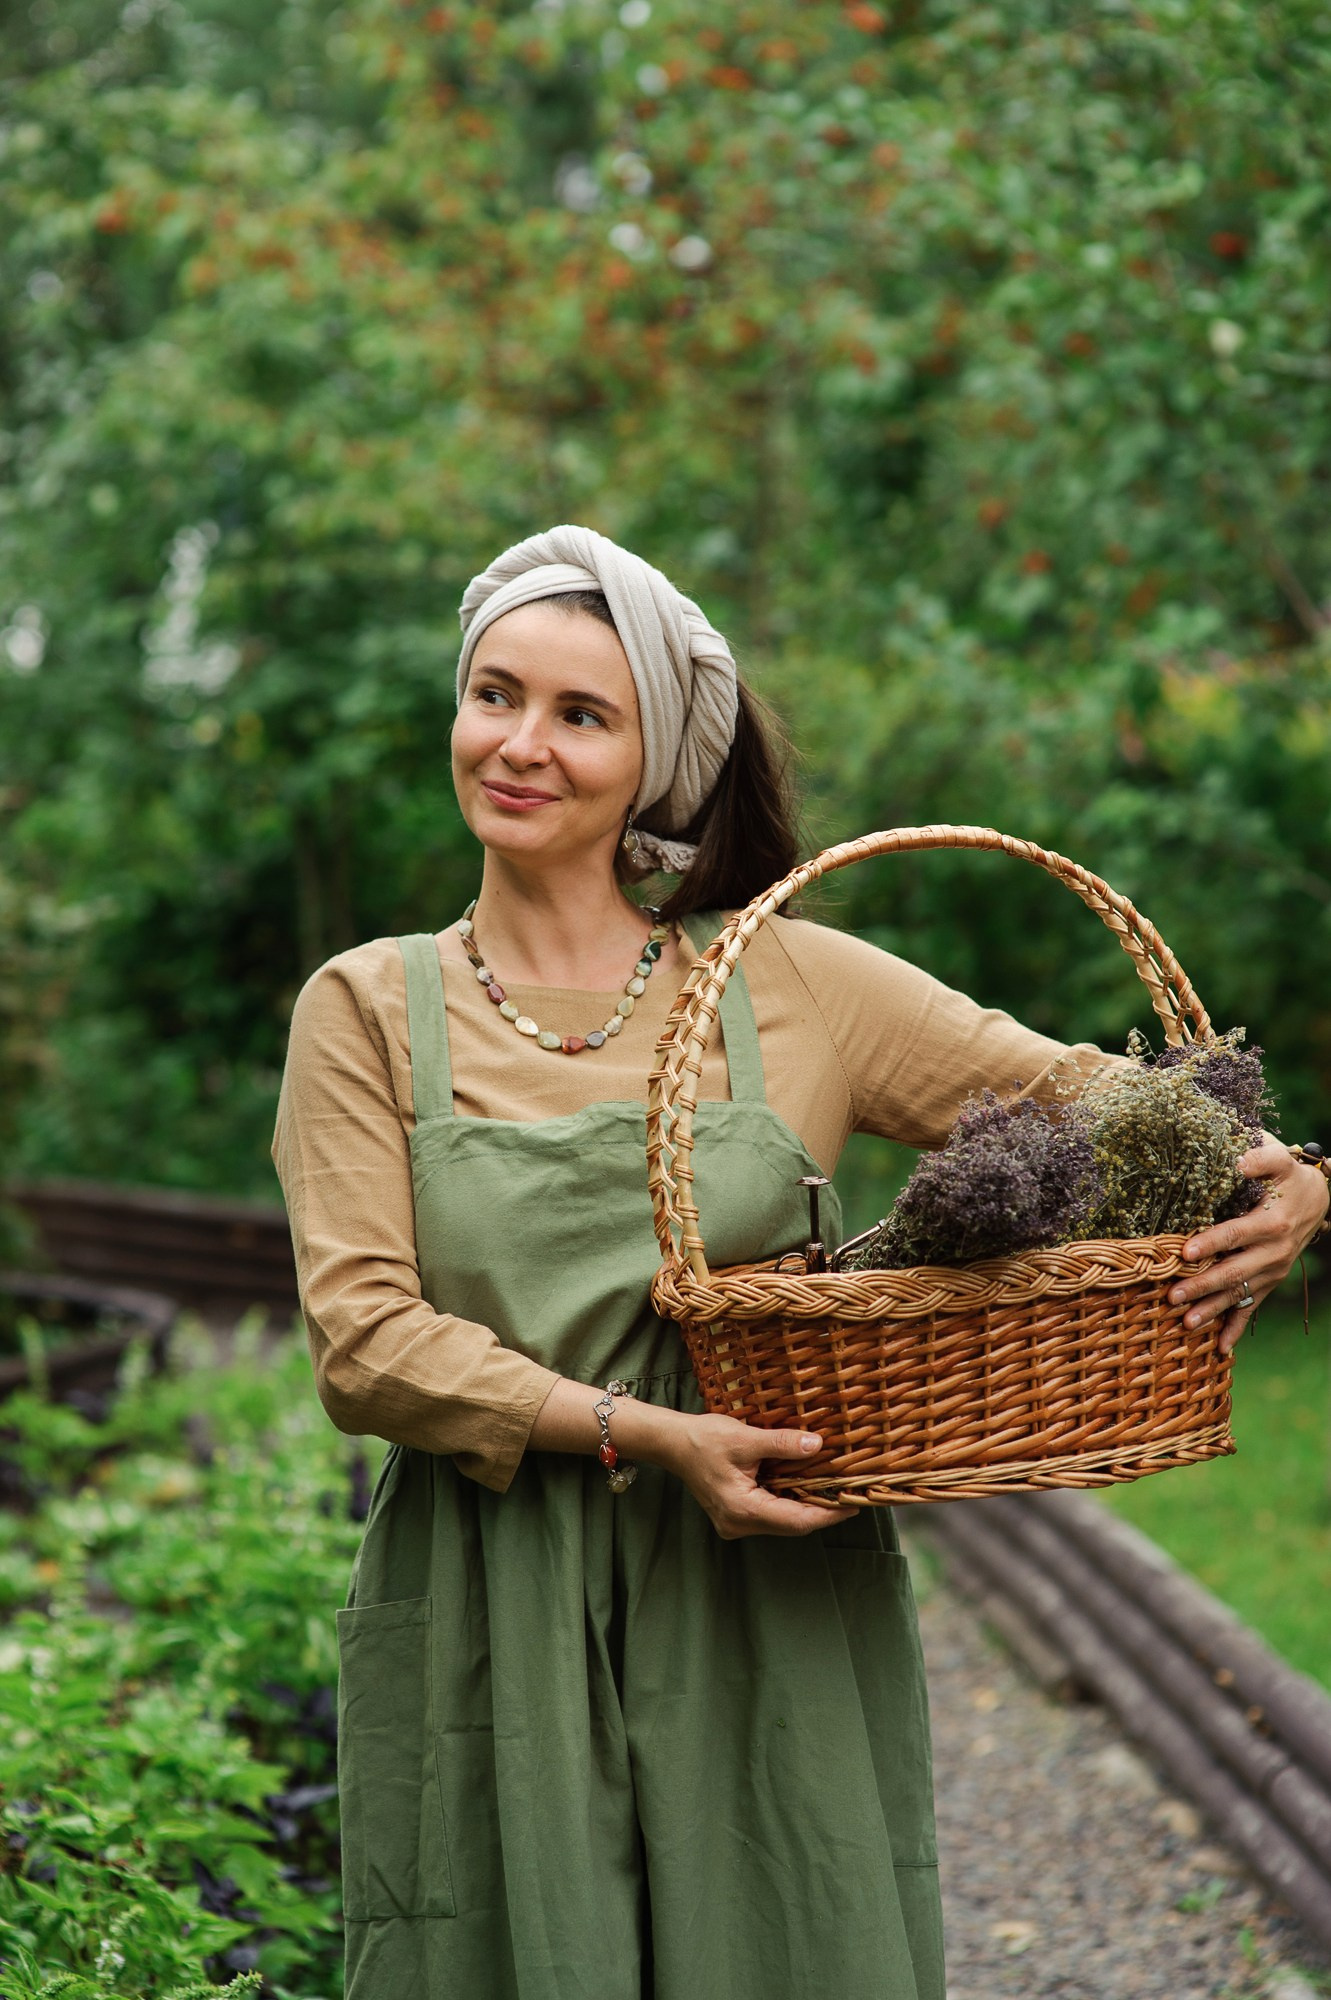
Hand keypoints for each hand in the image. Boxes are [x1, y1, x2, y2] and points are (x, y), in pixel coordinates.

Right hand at [661, 1413, 858, 1538]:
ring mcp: (736, 1523)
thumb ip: (782, 1444)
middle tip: (849, 1493)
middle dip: (821, 1509)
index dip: (828, 1514)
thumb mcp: (746, 1437)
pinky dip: (789, 1499)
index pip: (796, 1520)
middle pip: (792, 1523)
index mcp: (742, 1510)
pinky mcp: (736, 1515)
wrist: (673, 1443)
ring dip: (806, 1504)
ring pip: (782, 1519)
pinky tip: (804, 1484)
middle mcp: (739, 1524)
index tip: (853, 1505)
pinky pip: (771, 1513)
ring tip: (833, 1488)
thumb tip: (817, 1446)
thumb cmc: (704, 1439)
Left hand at [1169, 1141, 1329, 1354]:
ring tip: (1187, 1323)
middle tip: (1172, 1296)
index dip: (1211, 1243)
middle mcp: (1274, 1252)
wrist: (1318, 1199)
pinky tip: (1221, 1348)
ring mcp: (1273, 1271)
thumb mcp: (1279, 1160)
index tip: (1186, 1252)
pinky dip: (1236, 1328)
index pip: (1236, 1234)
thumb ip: (1260, 1158)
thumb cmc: (1289, 1178)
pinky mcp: (1270, 1282)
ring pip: (1240, 1294)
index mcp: (1272, 1223)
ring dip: (1213, 1310)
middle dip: (1203, 1286)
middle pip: (1234, 1272)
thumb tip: (1236, 1162)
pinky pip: (1253, 1308)